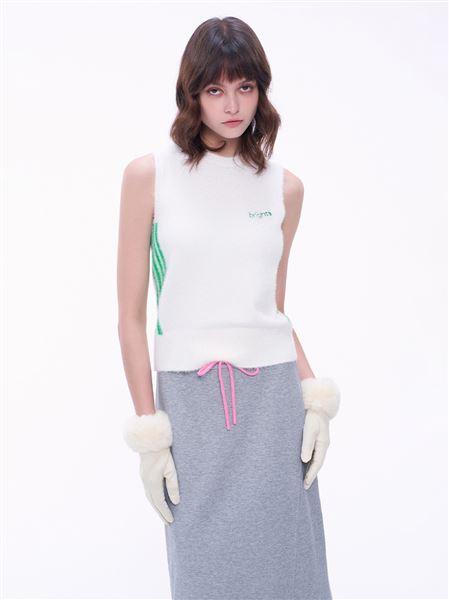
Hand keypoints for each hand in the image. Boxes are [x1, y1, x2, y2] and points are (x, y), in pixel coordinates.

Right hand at [139, 447, 179, 524]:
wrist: (151, 440)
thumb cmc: (163, 453)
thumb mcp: (171, 470)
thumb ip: (173, 486)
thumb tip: (176, 502)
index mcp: (153, 483)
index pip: (160, 503)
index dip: (165, 512)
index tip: (171, 521)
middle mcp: (146, 482)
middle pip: (153, 502)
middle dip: (160, 513)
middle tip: (167, 523)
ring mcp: (144, 478)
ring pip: (149, 497)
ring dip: (156, 506)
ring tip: (163, 514)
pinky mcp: (144, 474)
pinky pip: (148, 491)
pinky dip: (153, 499)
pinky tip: (157, 499)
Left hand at [299, 376, 339, 490]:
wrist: (317, 404)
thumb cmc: (312, 417)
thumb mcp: (309, 430)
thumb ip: (307, 445)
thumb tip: (305, 460)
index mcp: (323, 445)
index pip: (317, 464)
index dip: (311, 475)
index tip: (304, 485)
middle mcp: (323, 445)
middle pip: (317, 463)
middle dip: (311, 474)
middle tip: (303, 486)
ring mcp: (320, 441)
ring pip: (315, 458)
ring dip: (309, 468)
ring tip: (302, 478)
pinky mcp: (315, 437)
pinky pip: (312, 452)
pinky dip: (308, 460)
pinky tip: (302, 462)